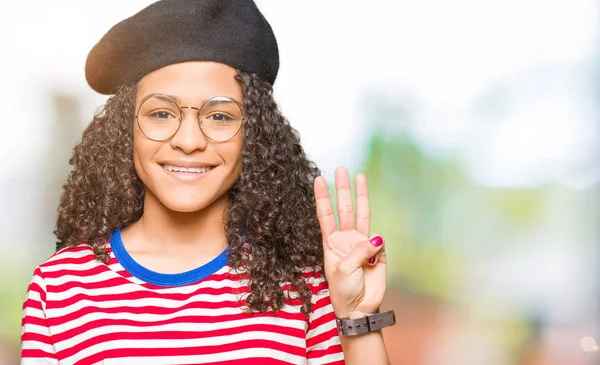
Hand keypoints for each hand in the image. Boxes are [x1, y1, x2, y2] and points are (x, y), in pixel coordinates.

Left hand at [313, 167, 386, 318]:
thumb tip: (378, 237)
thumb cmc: (344, 291)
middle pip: (343, 208)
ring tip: (359, 176)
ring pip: (362, 214)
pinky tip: (374, 257)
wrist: (359, 308)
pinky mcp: (378, 252)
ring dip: (360, 196)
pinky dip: (378, 244)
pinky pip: (379, 242)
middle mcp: (345, 239)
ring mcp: (362, 243)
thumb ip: (359, 250)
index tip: (317, 179)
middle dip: (342, 189)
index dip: (322, 197)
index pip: (325, 214)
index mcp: (330, 243)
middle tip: (341, 169)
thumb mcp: (344, 270)